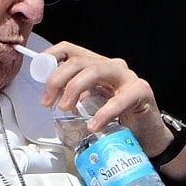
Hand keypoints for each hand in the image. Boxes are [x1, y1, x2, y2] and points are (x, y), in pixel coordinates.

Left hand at [38, 41, 173, 155]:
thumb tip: (51, 96)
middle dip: (57, 79)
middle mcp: (112, 66)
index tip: (38, 71)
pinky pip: (119, 100)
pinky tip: (94, 125)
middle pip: (79, 61)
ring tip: (66, 108)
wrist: (147, 135)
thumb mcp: (92, 103)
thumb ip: (76, 95)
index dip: (51, 56)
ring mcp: (127, 77)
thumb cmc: (119, 118)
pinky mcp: (141, 91)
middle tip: (48, 102)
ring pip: (95, 71)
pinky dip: (103, 113)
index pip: (71, 50)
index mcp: (97, 66)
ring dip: (75, 88)